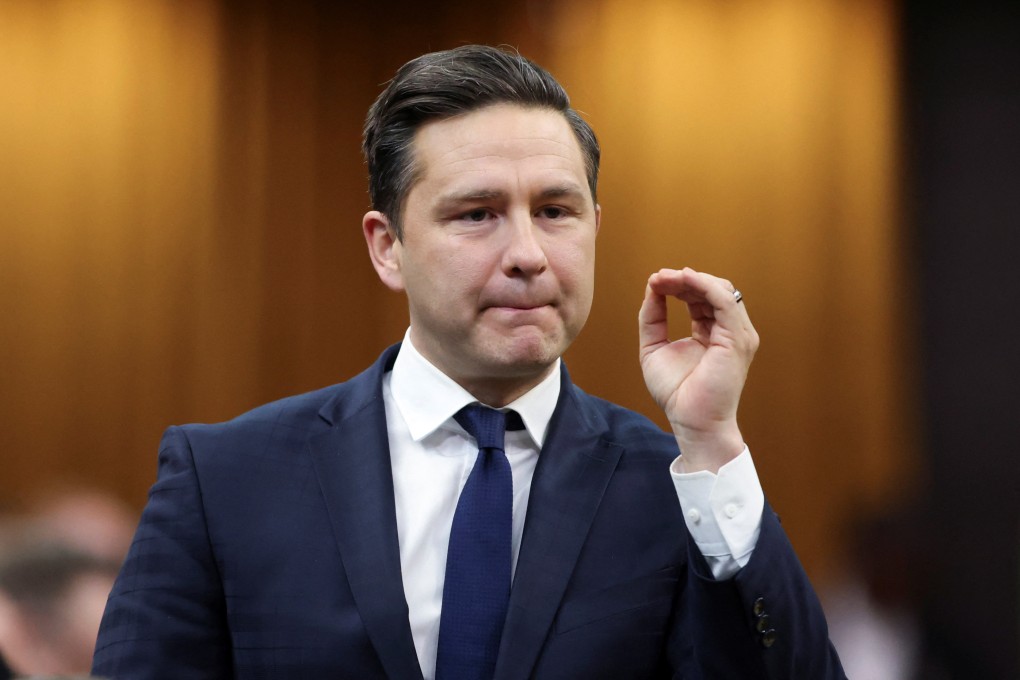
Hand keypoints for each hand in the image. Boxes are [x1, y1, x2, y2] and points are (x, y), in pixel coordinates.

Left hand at [638, 267, 758, 472]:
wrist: (691, 422)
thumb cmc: (677, 393)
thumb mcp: (654, 347)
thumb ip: (652, 318)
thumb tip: (652, 288)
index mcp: (713, 332)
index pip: (701, 297)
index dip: (679, 284)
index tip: (654, 281)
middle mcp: (730, 330)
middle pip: (712, 289)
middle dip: (684, 279)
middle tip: (658, 277)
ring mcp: (738, 334)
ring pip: (721, 290)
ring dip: (692, 279)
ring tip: (665, 278)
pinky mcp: (737, 339)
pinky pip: (725, 302)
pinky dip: (704, 286)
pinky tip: (684, 279)